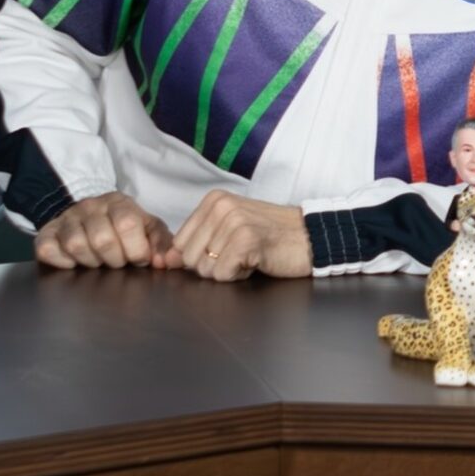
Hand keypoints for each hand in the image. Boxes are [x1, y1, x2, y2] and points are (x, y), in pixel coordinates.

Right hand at [35, 192, 181, 270]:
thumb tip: (168, 263)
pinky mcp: (47, 233)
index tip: (139, 258)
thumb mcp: (148, 228)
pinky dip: (63, 262)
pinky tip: (75, 262)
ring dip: (91, 262)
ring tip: (98, 260)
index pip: (127, 224)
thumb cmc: (123, 225)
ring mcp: (66, 219)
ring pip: (76, 245)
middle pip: (102, 239)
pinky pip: (49, 250)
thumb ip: (163, 243)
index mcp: (118, 203)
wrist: (88, 212)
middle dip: (114, 259)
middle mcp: (90, 206)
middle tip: (117, 261)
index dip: (136, 249)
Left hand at [173, 190, 311, 280]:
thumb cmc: (270, 235)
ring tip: (250, 255)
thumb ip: (196, 243)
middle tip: (241, 253)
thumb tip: (164, 261)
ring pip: (205, 269)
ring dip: (229, 271)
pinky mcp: (246, 240)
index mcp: (213, 200)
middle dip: (213, 266)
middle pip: (190, 259)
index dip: (202, 256)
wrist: (310, 236)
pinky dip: (239, 275)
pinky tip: (256, 260)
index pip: (180, 244)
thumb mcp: (228, 231)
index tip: (228, 248)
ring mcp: (233, 221)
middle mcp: (220, 206)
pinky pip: (222, 275)